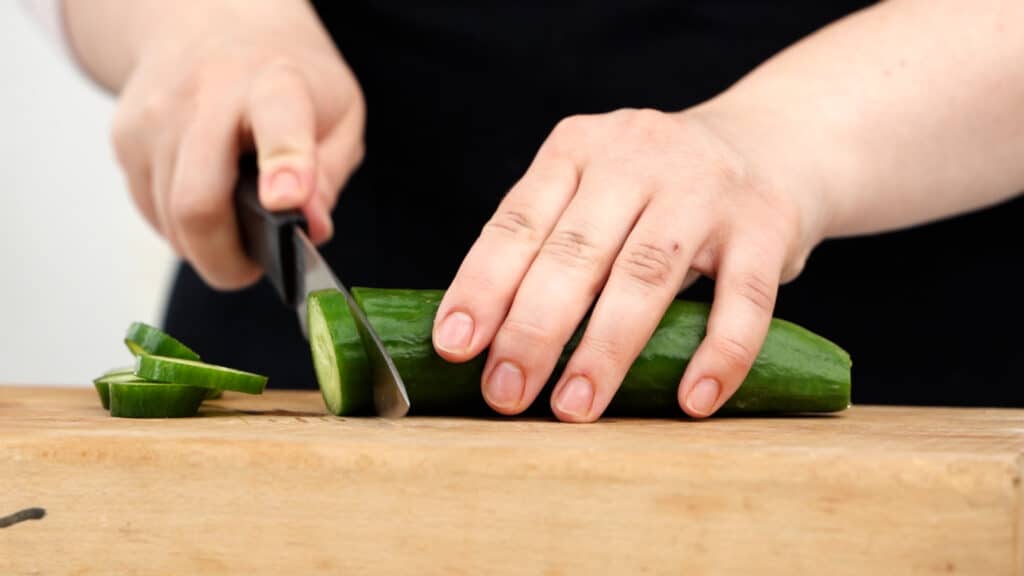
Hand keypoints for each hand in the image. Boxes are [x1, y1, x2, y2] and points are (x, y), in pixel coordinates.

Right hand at [108, 2, 363, 287]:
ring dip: (205, 246)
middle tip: (252, 268)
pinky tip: (206, 203)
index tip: (286, 203)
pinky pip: (150, 210)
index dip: (284, 167)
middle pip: (198, 201)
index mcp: (274, 83)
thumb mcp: (338, 112)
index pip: (278, 123)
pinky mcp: (125, 137)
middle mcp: (206, 95)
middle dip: (226, 258)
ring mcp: (156, 117)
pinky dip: (180, 226)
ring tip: (235, 232)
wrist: (211, 20)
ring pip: (170, 218)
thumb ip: (331, 172)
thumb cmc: (286, 77)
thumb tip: (312, 228)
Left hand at [433, 105, 829, 420]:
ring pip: (646, 275)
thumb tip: (486, 340)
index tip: (455, 344)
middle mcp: (637, 157)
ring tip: (574, 407)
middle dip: (533, 330)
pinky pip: (743, 300)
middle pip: (575, 252)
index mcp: (578, 148)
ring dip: (606, 350)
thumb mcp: (595, 187)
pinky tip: (692, 401)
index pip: (518, 221)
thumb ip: (550, 241)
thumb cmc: (657, 190)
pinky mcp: (766, 225)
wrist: (770, 143)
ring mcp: (705, 188)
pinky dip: (717, 355)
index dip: (483, 285)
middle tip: (505, 393)